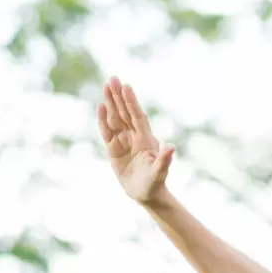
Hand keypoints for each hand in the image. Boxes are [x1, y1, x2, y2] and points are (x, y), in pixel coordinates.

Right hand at [98, 76, 175, 205]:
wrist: (146, 194)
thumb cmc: (155, 184)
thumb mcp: (160, 173)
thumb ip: (165, 160)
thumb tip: (171, 147)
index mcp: (146, 140)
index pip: (137, 117)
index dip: (132, 102)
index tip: (127, 86)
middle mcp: (134, 137)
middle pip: (125, 112)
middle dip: (119, 96)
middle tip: (112, 78)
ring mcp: (124, 141)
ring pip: (115, 118)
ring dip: (110, 103)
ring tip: (106, 86)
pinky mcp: (114, 149)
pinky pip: (107, 132)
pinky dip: (102, 120)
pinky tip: (100, 107)